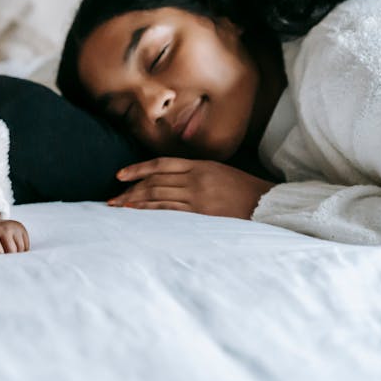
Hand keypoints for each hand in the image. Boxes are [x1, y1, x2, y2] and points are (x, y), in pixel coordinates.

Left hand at [0, 214, 28, 253]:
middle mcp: (5, 227)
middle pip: (12, 252)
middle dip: (6, 259)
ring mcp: (14, 226)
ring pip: (21, 250)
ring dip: (14, 256)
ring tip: (3, 253)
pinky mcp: (21, 228)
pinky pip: (25, 246)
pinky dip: (20, 251)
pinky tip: (10, 249)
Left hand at [107, 158, 274, 218]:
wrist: (268, 205)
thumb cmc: (244, 189)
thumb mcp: (219, 171)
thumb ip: (194, 173)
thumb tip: (167, 180)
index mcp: (199, 165)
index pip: (160, 164)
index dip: (137, 169)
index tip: (119, 175)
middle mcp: (195, 178)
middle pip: (154, 182)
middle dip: (130, 191)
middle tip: (111, 199)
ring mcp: (198, 197)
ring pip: (158, 197)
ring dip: (135, 203)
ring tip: (117, 208)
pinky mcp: (201, 215)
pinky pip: (170, 212)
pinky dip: (150, 213)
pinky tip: (137, 215)